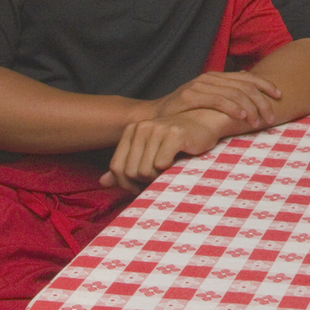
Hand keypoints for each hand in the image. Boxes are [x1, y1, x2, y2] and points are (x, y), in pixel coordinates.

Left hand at [103, 109, 226, 190]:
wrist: (207, 123)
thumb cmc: (178, 141)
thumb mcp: (149, 153)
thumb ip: (126, 166)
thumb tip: (102, 182)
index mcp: (131, 130)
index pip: (117, 167)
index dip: (126, 183)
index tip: (140, 186)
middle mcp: (141, 127)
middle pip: (130, 172)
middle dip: (144, 181)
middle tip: (159, 177)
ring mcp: (157, 129)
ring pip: (144, 170)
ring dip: (157, 177)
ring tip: (169, 168)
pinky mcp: (174, 134)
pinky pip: (161, 164)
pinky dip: (169, 169)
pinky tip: (178, 161)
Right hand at [147, 71, 282, 127]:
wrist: (155, 116)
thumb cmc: (185, 112)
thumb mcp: (208, 99)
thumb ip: (227, 92)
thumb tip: (249, 84)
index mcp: (218, 77)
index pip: (248, 78)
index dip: (266, 85)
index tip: (280, 96)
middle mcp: (211, 78)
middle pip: (245, 85)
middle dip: (262, 101)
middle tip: (271, 116)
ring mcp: (200, 85)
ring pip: (235, 93)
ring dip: (251, 108)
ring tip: (259, 122)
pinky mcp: (190, 96)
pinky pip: (218, 100)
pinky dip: (234, 108)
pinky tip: (243, 118)